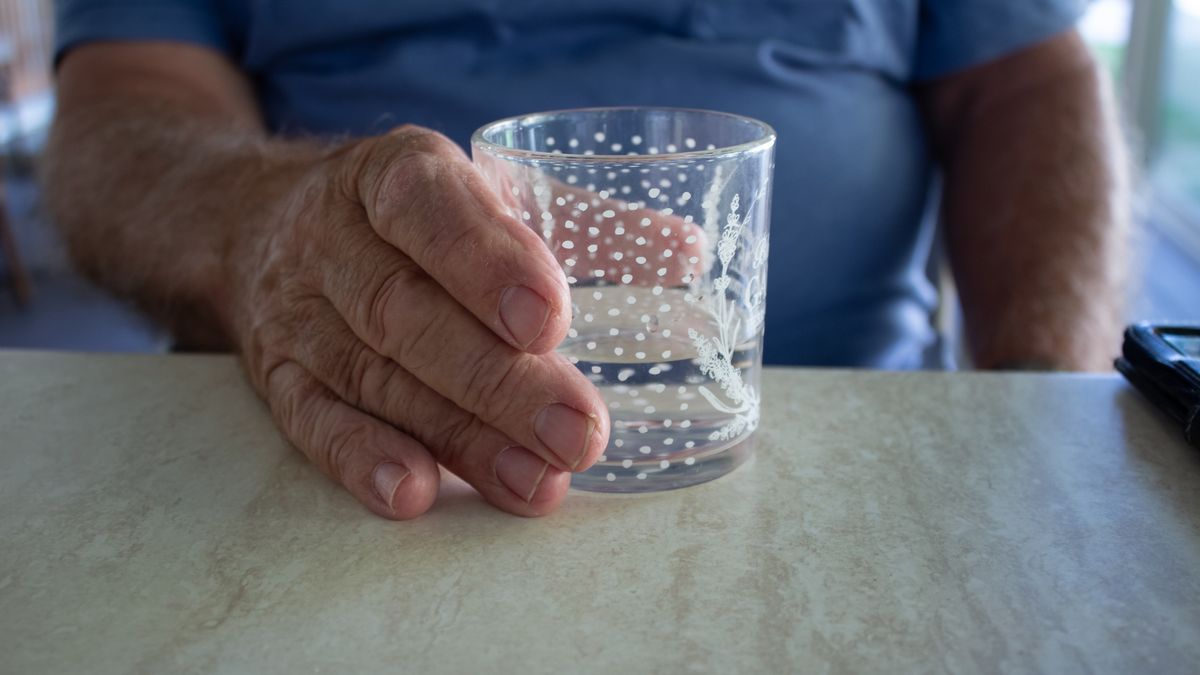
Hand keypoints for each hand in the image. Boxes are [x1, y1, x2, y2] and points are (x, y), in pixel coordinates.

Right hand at [227, 125, 609, 518]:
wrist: (254, 224)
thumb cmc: (406, 216)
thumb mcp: (479, 190)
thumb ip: (581, 223)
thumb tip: (686, 253)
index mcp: (391, 175)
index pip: (428, 207)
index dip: (485, 260)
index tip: (550, 318)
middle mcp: (332, 239)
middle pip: (406, 312)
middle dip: (498, 380)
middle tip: (580, 432)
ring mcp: (297, 312)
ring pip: (374, 376)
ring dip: (459, 437)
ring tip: (538, 483)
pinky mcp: (276, 375)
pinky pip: (312, 421)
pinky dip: (362, 459)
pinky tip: (418, 494)